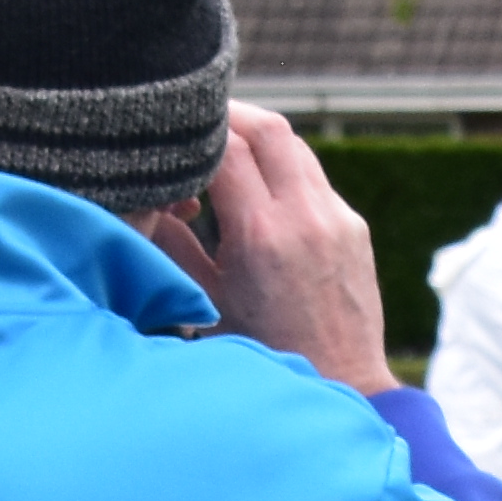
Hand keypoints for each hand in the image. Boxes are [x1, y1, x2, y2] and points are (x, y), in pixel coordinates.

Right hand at [147, 108, 389, 393]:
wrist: (341, 385)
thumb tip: (148, 197)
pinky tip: (261, 192)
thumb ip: (173, 244)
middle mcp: (305, 217)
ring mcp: (336, 219)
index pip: (227, 147)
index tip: (174, 137)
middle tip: (200, 123)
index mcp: (261, 235)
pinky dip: (284, 171)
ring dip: (260, 140)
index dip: (197, 132)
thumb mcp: (206, 300)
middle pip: (269, 128)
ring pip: (295, 146)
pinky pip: (314, 178)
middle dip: (231, 116)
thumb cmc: (263, 352)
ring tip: (226, 153)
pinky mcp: (354, 227)